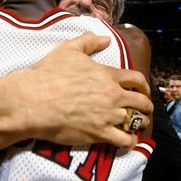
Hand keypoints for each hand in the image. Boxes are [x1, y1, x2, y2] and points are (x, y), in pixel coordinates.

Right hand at [0, 32, 152, 155]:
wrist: (34, 100)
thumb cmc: (49, 73)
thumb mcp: (68, 49)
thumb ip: (89, 41)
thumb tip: (106, 39)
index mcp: (107, 75)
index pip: (136, 79)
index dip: (143, 85)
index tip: (143, 90)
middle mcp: (112, 95)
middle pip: (141, 101)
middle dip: (146, 105)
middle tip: (144, 108)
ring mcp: (107, 116)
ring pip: (135, 121)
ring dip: (140, 123)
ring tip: (139, 124)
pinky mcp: (99, 134)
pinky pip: (123, 140)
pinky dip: (130, 140)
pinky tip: (129, 140)